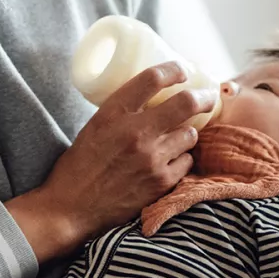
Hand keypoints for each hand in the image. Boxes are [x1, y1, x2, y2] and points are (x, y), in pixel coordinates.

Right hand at [5, 63, 217, 261]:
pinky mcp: (161, 181)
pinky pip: (186, 161)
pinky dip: (181, 159)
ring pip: (190, 134)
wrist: (71, 208)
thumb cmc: (79, 166)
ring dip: (186, 133)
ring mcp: (151, 157)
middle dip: (203, 96)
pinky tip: (169, 161)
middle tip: (207, 96)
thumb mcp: (94, 128)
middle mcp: (135, 132)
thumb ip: (121, 113)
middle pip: (185, 102)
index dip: (173, 69)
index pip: (152, 78)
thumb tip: (151, 101)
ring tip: (176, 137)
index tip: (182, 70)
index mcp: (113, 113)